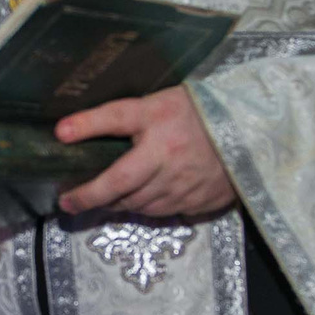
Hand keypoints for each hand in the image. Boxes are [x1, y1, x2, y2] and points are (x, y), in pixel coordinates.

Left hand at [53, 87, 236, 220]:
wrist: (252, 129)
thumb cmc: (199, 109)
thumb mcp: (155, 102)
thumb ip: (111, 117)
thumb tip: (63, 132)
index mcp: (158, 134)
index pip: (113, 159)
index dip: (86, 176)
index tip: (62, 184)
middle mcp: (169, 164)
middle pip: (122, 191)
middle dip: (92, 199)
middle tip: (71, 201)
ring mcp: (186, 187)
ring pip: (140, 205)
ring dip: (118, 204)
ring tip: (104, 197)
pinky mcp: (200, 202)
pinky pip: (164, 211)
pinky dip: (147, 207)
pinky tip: (141, 197)